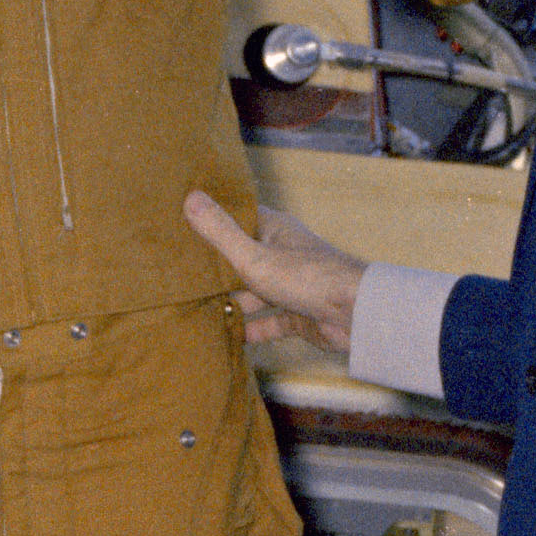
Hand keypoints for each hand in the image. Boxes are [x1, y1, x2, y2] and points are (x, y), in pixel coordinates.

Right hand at [184, 184, 364, 357]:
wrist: (355, 314)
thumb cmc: (307, 278)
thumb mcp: (253, 256)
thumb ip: (221, 233)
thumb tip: (190, 197)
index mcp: (275, 231)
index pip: (239, 219)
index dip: (215, 221)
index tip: (184, 225)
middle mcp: (283, 254)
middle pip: (244, 259)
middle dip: (218, 269)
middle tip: (181, 275)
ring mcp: (291, 286)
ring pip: (254, 293)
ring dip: (232, 302)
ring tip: (197, 310)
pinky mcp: (298, 315)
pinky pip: (269, 322)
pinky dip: (251, 329)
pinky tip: (230, 337)